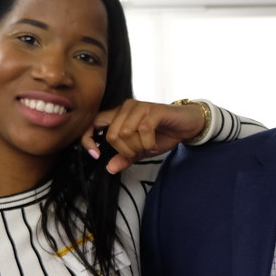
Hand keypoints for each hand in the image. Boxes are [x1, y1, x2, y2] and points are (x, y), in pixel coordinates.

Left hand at [80, 99, 206, 173]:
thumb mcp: (141, 150)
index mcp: (118, 115)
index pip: (93, 123)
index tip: (96, 155)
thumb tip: (110, 168)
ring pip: (125, 133)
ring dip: (138, 147)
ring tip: (148, 148)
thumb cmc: (163, 134)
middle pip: (112, 135)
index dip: (88, 139)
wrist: (187, 125)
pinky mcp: (153, 110)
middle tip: (139, 152)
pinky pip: (143, 130)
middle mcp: (126, 108)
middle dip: (125, 151)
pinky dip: (148, 143)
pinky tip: (154, 145)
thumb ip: (125, 157)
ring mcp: (139, 107)